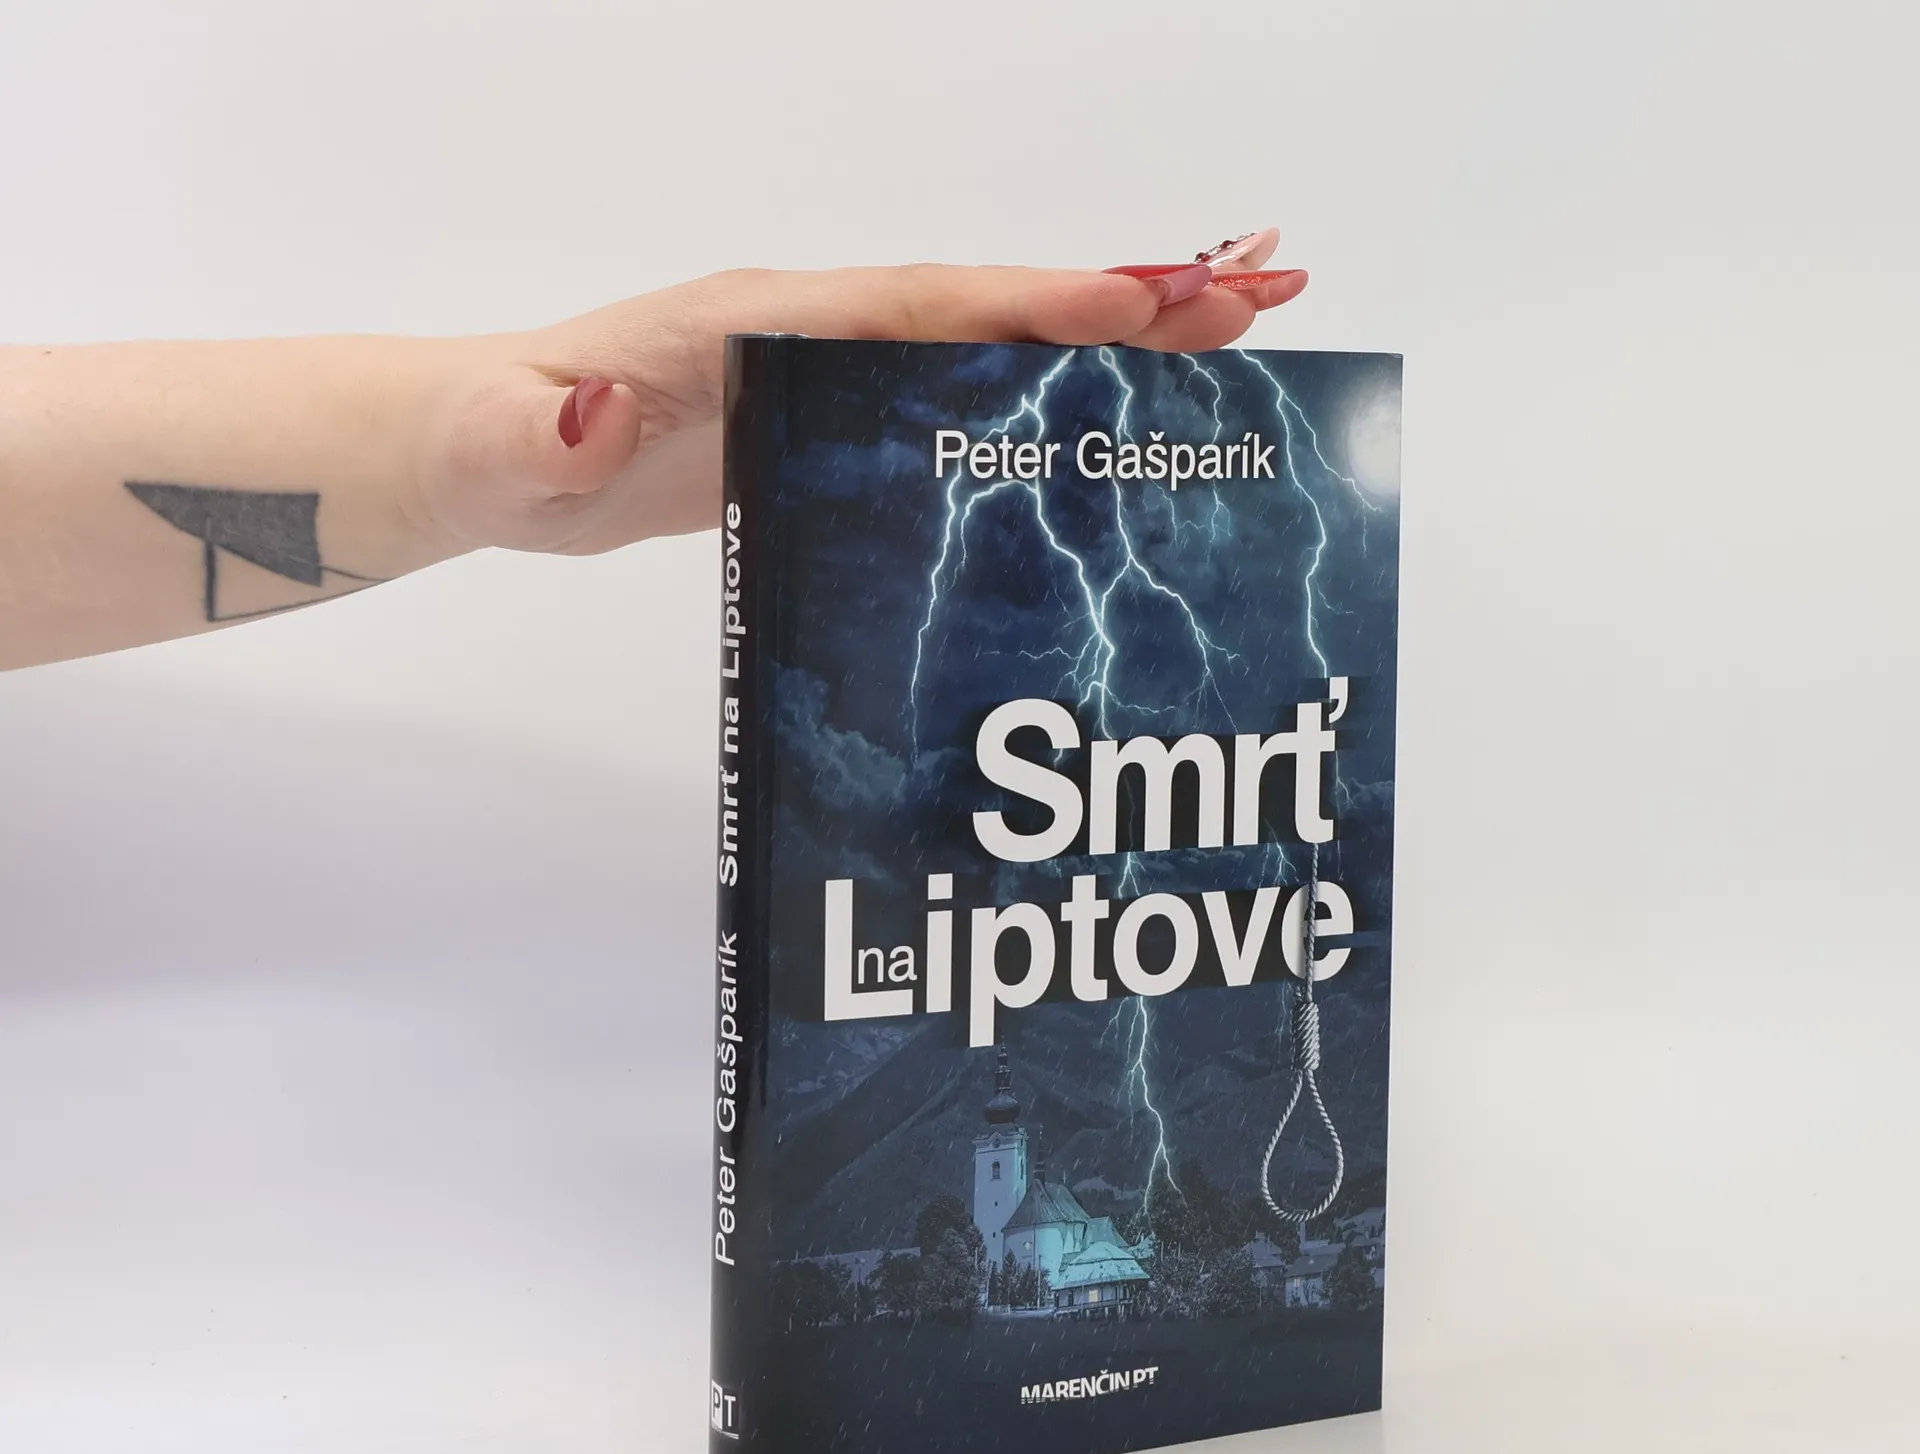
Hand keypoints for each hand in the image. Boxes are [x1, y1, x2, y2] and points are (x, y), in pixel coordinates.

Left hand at [414, 233, 1303, 556]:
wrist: (490, 451)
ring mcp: (832, 372)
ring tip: (1234, 342)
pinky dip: (1049, 398)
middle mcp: (816, 327)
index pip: (920, 305)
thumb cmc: (502, 444)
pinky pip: (963, 402)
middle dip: (1122, 304)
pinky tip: (1115, 425)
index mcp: (761, 318)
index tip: (1147, 304)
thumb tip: (604, 412)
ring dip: (1111, 345)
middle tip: (1261, 296)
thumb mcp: (510, 447)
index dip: (1034, 306)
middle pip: (991, 309)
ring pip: (993, 349)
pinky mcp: (833, 423)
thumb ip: (550, 433)